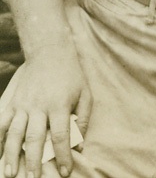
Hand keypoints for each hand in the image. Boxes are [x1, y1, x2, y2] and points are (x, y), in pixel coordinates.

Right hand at [0, 47, 90, 177]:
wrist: (50, 52)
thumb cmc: (71, 75)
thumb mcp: (85, 94)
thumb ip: (83, 119)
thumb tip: (80, 146)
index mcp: (59, 105)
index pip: (61, 136)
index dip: (62, 156)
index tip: (64, 172)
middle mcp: (39, 107)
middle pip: (34, 138)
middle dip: (34, 161)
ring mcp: (22, 104)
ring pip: (14, 134)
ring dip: (11, 155)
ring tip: (10, 174)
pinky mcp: (11, 102)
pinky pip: (1, 123)